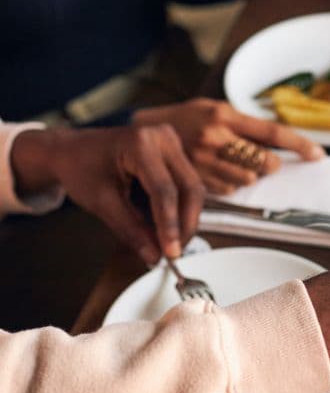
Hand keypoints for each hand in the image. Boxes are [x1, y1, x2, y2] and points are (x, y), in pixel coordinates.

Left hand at [10, 126, 203, 264]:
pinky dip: (180, 208)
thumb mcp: (101, 202)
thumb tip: (154, 255)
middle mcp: (163, 137)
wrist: (72, 150)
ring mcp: (172, 142)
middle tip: (175, 252)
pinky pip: (187, 185)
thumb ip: (130, 229)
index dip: (170, 225)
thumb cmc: (80, 168)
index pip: (164, 191)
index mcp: (141, 143)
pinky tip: (170, 226)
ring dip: (185, 218)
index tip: (170, 253)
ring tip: (172, 242)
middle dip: (185, 224)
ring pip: (193, 188)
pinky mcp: (175, 152)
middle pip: (189, 188)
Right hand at [133, 99, 324, 193]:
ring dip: (247, 176)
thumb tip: (278, 142)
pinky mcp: (194, 179)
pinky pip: (228, 191)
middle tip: (263, 161)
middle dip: (269, 165)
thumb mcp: (213, 110)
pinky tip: (216, 172)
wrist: (140, 130)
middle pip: (263, 162)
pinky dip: (229, 185)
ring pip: (247, 180)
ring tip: (231, 163)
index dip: (299, 144)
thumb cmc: (183, 119)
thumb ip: (243, 124)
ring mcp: (204, 160)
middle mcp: (215, 136)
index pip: (272, 132)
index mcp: (223, 115)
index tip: (317, 154)